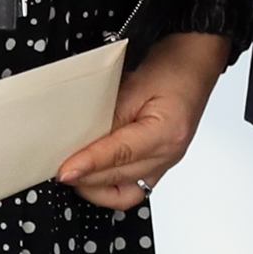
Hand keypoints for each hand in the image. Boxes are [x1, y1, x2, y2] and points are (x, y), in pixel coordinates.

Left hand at [58, 31, 234, 209]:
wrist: (195, 60)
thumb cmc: (172, 66)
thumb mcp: (134, 83)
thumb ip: (108, 115)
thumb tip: (80, 140)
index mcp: (167, 132)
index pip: (119, 155)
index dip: (88, 164)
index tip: (63, 171)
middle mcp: (169, 154)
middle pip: (120, 178)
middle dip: (86, 177)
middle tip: (56, 168)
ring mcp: (165, 162)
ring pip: (126, 193)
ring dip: (96, 187)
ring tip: (74, 174)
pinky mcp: (159, 163)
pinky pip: (132, 188)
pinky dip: (110, 187)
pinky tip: (93, 177)